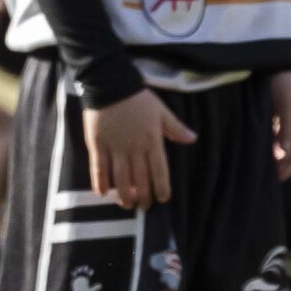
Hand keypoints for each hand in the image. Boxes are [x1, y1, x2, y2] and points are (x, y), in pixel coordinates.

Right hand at [83, 88, 196, 208]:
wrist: (110, 84)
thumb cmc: (137, 97)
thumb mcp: (161, 111)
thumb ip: (175, 128)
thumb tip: (192, 138)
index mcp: (152, 141)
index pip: (160, 170)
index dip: (161, 187)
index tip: (162, 198)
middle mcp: (134, 148)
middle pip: (140, 179)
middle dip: (143, 196)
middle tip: (144, 206)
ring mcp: (115, 148)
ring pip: (120, 178)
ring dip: (124, 195)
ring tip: (126, 204)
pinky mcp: (97, 145)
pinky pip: (98, 168)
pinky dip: (100, 182)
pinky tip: (102, 193)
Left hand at [269, 71, 290, 179]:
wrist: (276, 61)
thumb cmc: (283, 83)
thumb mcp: (286, 106)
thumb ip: (286, 130)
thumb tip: (285, 154)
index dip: (290, 165)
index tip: (279, 179)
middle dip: (287, 164)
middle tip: (273, 180)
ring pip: (289, 143)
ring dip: (281, 157)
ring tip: (269, 170)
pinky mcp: (286, 113)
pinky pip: (282, 134)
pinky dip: (276, 145)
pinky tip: (266, 152)